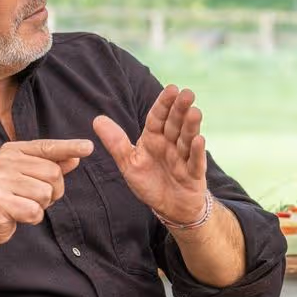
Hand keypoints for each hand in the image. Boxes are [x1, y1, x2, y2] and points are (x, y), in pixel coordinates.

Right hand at [0, 139, 93, 246]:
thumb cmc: (8, 196)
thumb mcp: (29, 177)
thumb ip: (51, 166)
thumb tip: (76, 158)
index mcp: (13, 151)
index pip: (47, 147)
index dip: (69, 147)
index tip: (89, 147)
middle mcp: (5, 161)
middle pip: (53, 173)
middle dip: (53, 191)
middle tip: (34, 197)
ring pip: (45, 193)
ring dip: (41, 205)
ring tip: (23, 205)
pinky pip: (34, 210)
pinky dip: (32, 217)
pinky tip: (18, 216)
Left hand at [92, 85, 206, 223]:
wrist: (170, 207)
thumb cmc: (150, 182)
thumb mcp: (129, 163)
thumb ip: (115, 142)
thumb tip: (97, 119)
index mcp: (153, 139)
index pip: (157, 118)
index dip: (163, 104)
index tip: (171, 88)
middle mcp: (170, 144)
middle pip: (174, 124)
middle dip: (180, 109)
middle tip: (187, 93)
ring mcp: (183, 158)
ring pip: (186, 139)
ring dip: (191, 126)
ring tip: (194, 112)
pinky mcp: (193, 174)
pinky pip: (195, 162)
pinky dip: (196, 152)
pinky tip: (199, 140)